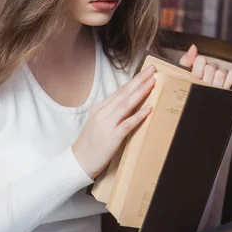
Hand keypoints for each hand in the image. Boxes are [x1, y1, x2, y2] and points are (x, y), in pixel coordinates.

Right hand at [72, 65, 155, 179]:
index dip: (133, 81)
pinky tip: (149, 109)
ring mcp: (107, 124)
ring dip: (140, 92)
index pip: (119, 91)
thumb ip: (111, 113)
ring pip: (126, 104)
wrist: (78, 161)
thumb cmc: (90, 144)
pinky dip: (139, 116)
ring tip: (152, 82)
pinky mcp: (112, 137)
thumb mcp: (98, 123)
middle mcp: (103, 113)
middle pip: (124, 93)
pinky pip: (128, 124)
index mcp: (99, 108)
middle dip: (139, 80)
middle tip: (152, 69)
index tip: (145, 72)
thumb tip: (128, 105)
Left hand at [179, 44, 231, 89]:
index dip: (197, 71)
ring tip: (213, 91)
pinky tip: (224, 88)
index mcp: (200, 67)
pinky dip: (229, 82)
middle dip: (206, 81)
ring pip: (221, 72)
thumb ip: (186, 61)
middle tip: (204, 88)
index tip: (195, 79)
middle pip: (211, 68)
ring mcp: (223, 73)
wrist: (202, 112)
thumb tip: (194, 46)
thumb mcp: (184, 78)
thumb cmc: (192, 92)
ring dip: (216, 84)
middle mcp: (212, 68)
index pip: (201, 60)